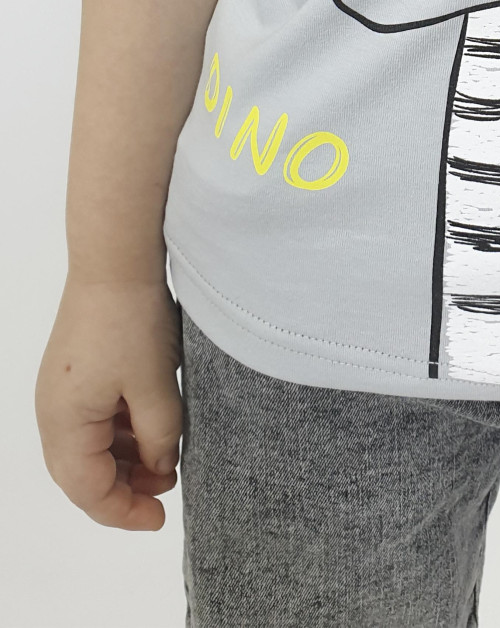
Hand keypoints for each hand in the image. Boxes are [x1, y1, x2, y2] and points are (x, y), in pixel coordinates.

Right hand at [35, 276, 182, 529]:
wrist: (115, 263)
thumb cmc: (131, 322)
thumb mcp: (155, 388)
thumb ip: (160, 438)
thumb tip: (160, 468)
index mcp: (64, 425)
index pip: (88, 491)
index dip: (124, 511)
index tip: (160, 518)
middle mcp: (52, 414)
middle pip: (82, 474)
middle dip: (125, 488)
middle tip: (167, 489)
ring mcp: (60, 392)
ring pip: (89, 447)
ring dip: (125, 460)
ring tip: (167, 459)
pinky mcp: (74, 374)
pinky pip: (93, 420)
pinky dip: (120, 433)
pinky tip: (151, 429)